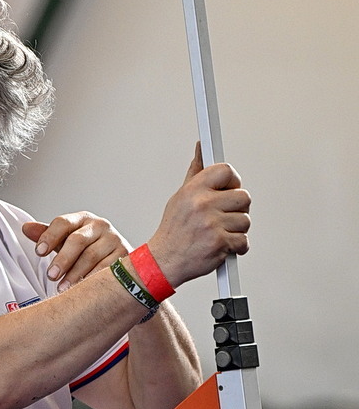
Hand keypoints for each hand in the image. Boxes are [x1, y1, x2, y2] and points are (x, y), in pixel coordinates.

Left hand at [22, 212, 131, 291]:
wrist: (119, 263)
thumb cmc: (88, 250)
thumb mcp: (66, 242)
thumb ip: (47, 236)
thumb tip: (25, 228)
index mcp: (82, 219)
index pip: (63, 223)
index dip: (49, 236)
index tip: (39, 252)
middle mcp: (100, 226)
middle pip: (77, 240)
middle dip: (62, 259)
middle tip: (50, 275)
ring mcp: (114, 240)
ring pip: (91, 257)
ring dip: (74, 274)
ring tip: (62, 287)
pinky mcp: (125, 255)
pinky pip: (106, 269)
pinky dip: (92, 279)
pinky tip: (82, 288)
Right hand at [147, 143, 250, 287]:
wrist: (163, 261)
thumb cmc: (173, 231)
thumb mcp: (180, 197)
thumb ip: (196, 173)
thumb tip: (201, 147)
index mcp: (194, 190)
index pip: (226, 171)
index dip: (233, 181)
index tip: (230, 188)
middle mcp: (202, 204)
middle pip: (244, 196)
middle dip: (238, 208)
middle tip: (224, 215)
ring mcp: (212, 224)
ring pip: (245, 220)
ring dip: (236, 229)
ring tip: (220, 233)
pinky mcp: (220, 243)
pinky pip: (243, 240)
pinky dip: (237, 246)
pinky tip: (223, 245)